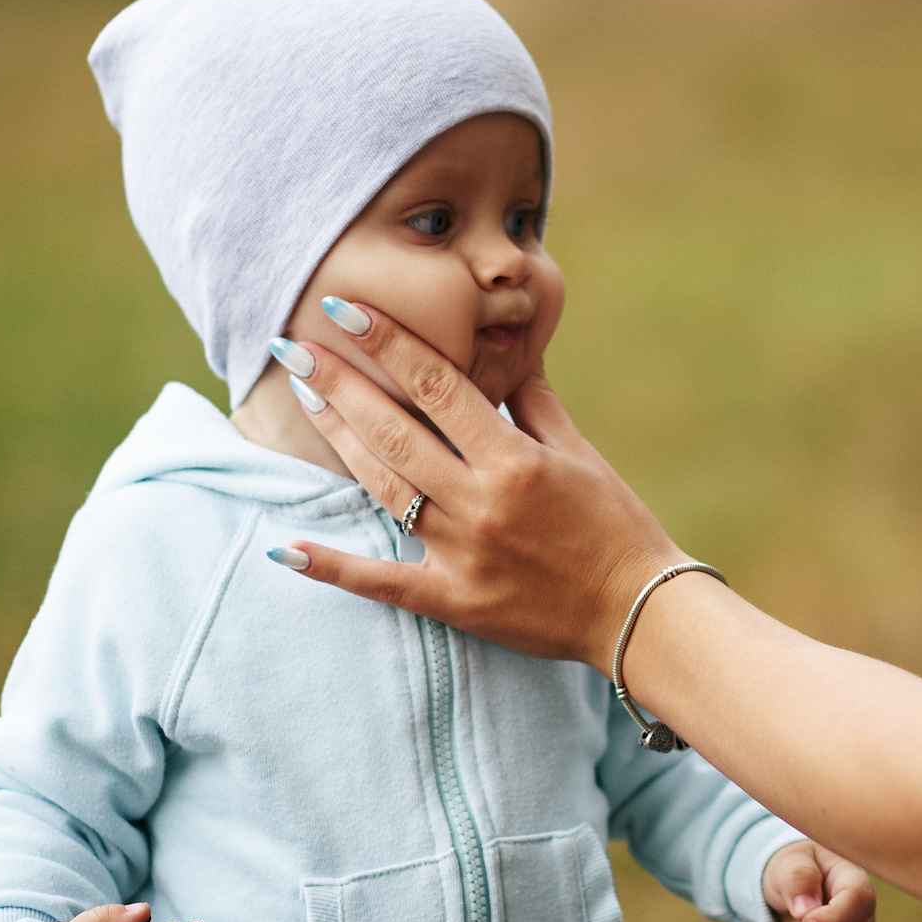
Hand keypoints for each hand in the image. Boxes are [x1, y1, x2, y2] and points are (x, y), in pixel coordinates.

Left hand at [270, 301, 682, 668]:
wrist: (637, 611)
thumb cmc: (616, 524)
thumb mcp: (579, 453)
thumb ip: (533, 400)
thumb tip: (507, 347)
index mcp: (515, 459)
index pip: (438, 386)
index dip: (388, 343)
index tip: (346, 310)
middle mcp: (482, 503)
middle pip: (395, 431)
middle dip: (341, 383)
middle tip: (295, 347)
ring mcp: (463, 554)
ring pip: (384, 488)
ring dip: (338, 440)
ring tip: (303, 397)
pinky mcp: (454, 600)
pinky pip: (382, 583)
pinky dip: (332, 568)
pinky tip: (284, 548)